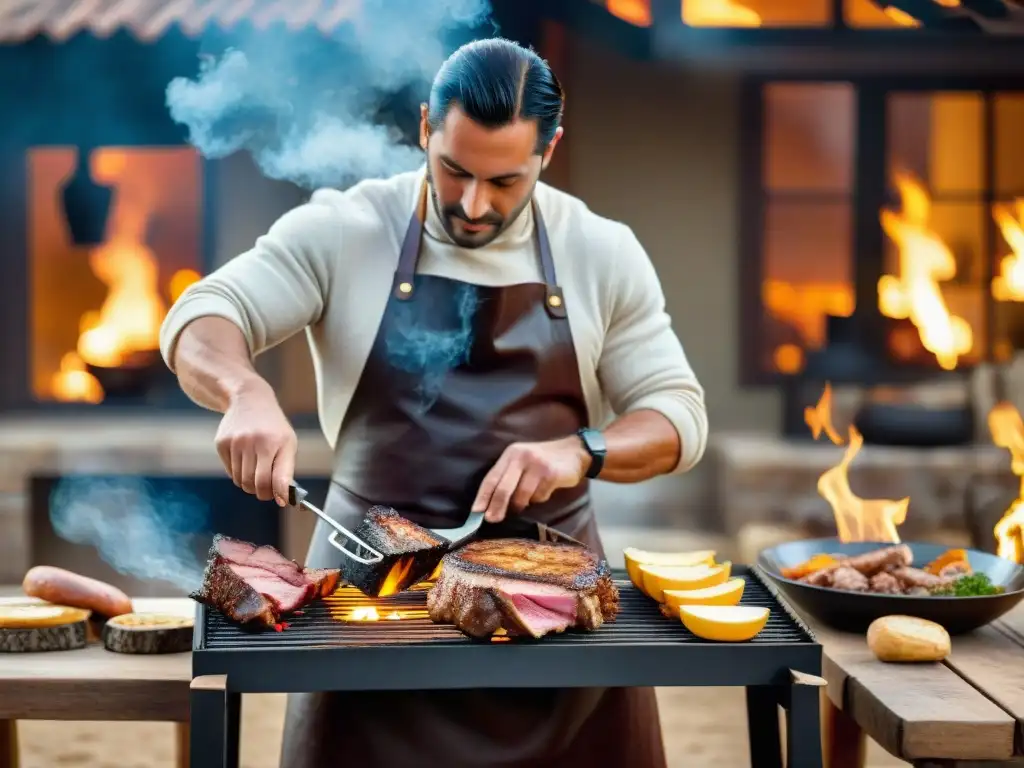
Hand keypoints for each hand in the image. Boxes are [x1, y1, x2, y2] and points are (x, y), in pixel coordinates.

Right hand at [215, 381, 296, 505]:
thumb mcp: (288, 443)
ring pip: (241, 481)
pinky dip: (239, 473)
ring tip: (258, 470)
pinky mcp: (221, 444)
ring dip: (250, 483)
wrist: (248, 399)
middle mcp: (252, 442)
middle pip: (254, 484)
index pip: (271, 480)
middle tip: (269, 488)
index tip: (281, 500)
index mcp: (272, 443)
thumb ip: (286, 471)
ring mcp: (234, 443)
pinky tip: (246, 459)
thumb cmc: (273, 426)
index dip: (277, 495)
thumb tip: (283, 499)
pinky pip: (230, 472)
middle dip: (263, 492)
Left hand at [471, 437, 590, 522]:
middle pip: (504, 488)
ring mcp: (537, 465)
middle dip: (496, 507)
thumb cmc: (543, 461)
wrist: (574, 451)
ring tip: (529, 498)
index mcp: (511, 454)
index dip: (483, 496)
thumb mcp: (522, 462)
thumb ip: (508, 478)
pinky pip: (539, 496)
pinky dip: (540, 498)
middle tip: (492, 520)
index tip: (476, 512)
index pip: (492, 477)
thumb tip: (491, 505)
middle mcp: (522, 457)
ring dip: (523, 503)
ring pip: (522, 496)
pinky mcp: (551, 474)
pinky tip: (545, 490)